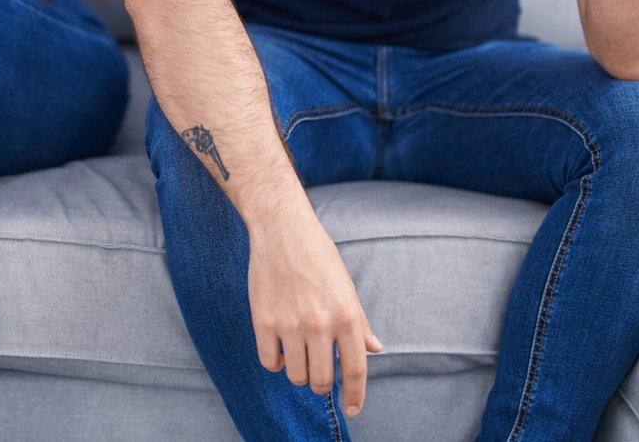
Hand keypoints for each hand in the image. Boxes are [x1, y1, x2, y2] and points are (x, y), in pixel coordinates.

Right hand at [249, 211, 383, 418]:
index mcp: (346, 316)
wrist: (282, 229)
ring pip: (295, 376)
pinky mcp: (263, 321)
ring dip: (299, 373)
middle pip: (321, 380)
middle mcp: (320, 324)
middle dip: (322, 384)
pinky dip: (276, 362)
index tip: (352, 409)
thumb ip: (360, 323)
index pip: (355, 370)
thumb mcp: (346, 287)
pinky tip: (280, 349)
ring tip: (299, 355)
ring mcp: (290, 324)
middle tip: (318, 371)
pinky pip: (270, 362)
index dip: (355, 396)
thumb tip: (375, 349)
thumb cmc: (318, 255)